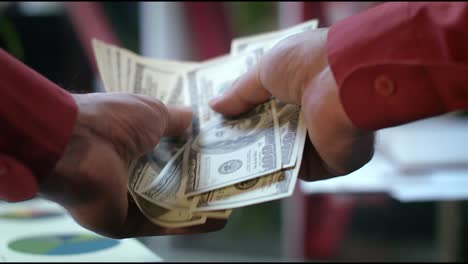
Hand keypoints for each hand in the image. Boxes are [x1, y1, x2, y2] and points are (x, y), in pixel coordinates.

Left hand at [39, 93, 225, 237]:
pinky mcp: (125, 222)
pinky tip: (218, 218)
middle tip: (233, 177)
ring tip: (231, 200)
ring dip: (200, 204)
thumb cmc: (112, 121)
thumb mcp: (153, 111)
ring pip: (171, 205)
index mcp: (132, 143)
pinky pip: (163, 225)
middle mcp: (130, 172)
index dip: (195, 152)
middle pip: (173, 180)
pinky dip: (191, 224)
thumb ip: (176, 119)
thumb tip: (194, 119)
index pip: (169, 151)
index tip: (222, 152)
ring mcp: (127, 199)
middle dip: (201, 179)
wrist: (76, 145)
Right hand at [210, 28, 374, 180]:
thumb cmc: (309, 63)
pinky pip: (298, 171)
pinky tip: (247, 173)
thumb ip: (241, 92)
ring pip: (285, 153)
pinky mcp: (333, 163)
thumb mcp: (266, 70)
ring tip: (224, 161)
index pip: (274, 102)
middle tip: (217, 143)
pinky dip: (275, 172)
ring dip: (258, 157)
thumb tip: (215, 106)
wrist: (345, 80)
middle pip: (277, 129)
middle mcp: (318, 111)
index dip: (247, 110)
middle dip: (248, 135)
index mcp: (308, 85)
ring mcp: (327, 138)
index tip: (223, 118)